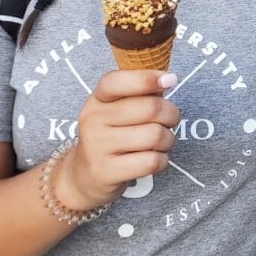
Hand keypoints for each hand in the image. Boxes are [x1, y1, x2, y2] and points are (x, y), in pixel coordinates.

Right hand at [57, 71, 178, 210]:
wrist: (85, 176)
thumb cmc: (114, 134)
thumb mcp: (119, 108)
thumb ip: (141, 92)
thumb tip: (167, 79)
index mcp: (97, 99)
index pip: (115, 81)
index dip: (146, 78)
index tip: (169, 80)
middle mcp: (93, 120)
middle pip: (150, 108)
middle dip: (171, 114)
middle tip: (168, 120)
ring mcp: (97, 147)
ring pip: (155, 135)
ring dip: (168, 139)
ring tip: (159, 142)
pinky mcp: (107, 172)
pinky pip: (152, 161)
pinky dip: (162, 160)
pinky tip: (153, 158)